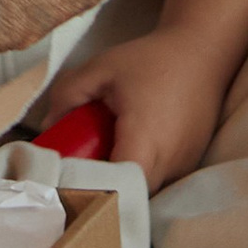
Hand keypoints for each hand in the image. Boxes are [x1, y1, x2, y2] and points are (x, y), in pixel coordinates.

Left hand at [34, 22, 240, 193]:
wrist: (200, 51)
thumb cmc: (149, 60)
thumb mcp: (100, 69)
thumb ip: (68, 95)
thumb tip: (46, 127)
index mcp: (144, 139)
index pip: (118, 187)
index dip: (92, 189)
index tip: (70, 180)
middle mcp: (169, 160)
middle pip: (130, 196)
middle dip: (104, 188)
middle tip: (81, 169)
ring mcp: (184, 165)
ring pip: (146, 191)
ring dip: (124, 181)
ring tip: (105, 157)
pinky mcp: (191, 162)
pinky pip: (160, 180)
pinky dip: (141, 173)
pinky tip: (129, 150)